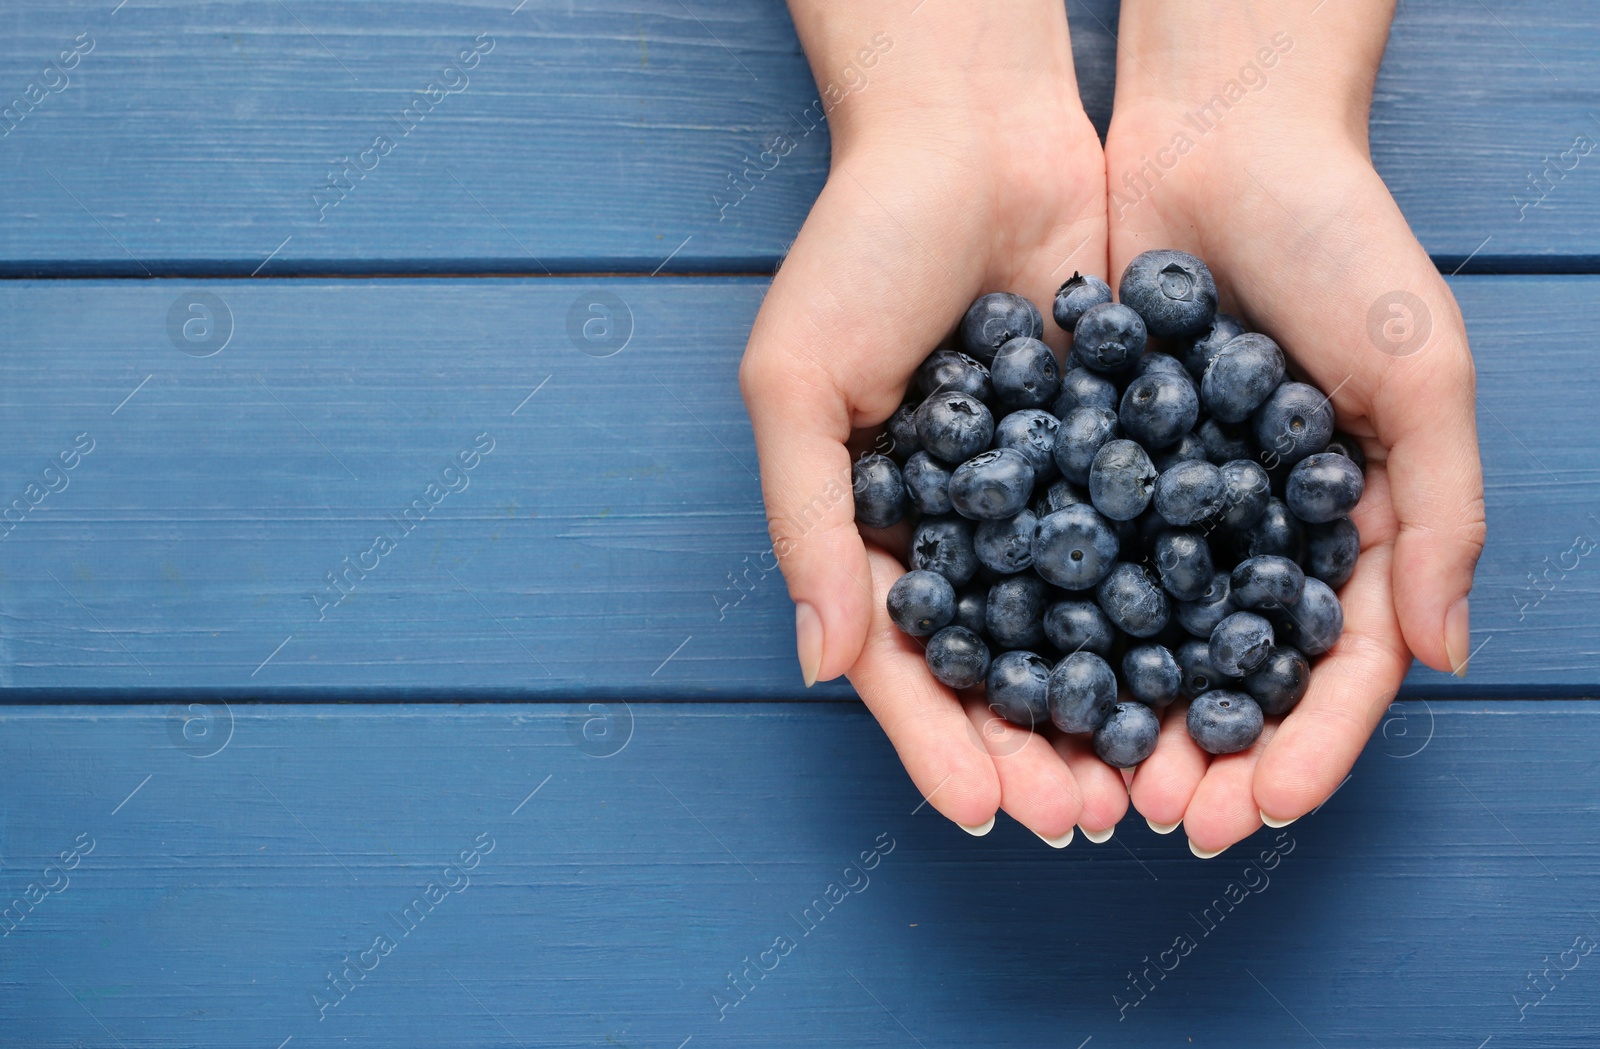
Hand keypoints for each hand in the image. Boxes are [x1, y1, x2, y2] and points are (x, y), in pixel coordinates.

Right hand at [741, 2, 1118, 840]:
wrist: (973, 131)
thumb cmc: (857, 248)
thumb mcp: (795, 382)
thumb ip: (807, 522)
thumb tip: (821, 665)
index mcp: (870, 525)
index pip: (903, 662)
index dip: (938, 741)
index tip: (985, 812)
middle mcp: (959, 526)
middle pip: (997, 666)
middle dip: (1033, 749)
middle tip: (1085, 818)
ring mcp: (1042, 492)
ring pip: (1078, 627)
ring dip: (1106, 707)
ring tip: (1146, 779)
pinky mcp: (1116, 448)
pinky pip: (1141, 547)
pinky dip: (1166, 613)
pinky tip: (1202, 669)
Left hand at [1104, 0, 1485, 852]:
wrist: (1217, 136)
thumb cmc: (1339, 241)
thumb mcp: (1420, 371)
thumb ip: (1443, 511)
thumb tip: (1443, 655)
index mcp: (1351, 524)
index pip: (1336, 667)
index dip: (1306, 748)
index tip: (1257, 809)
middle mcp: (1256, 528)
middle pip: (1232, 672)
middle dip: (1203, 754)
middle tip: (1160, 820)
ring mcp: (1171, 501)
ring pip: (1144, 638)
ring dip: (1121, 716)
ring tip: (1088, 780)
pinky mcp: (1093, 462)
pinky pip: (1071, 559)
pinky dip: (1053, 623)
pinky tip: (1023, 677)